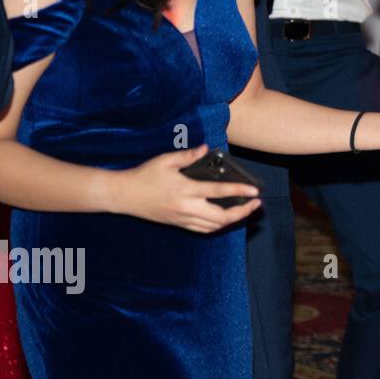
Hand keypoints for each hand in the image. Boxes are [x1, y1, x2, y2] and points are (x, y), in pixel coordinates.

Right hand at [111, 144, 261, 233]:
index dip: (239, 191)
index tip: (255, 191)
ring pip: (214, 226)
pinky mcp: (178, 224)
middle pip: (221, 217)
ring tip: (245, 211)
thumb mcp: (165, 160)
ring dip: (233, 221)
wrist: (123, 195)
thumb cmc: (144, 175)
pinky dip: (217, 226)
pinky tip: (225, 220)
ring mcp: (182, 218)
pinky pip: (202, 230)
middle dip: (243, 212)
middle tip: (256, 204)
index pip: (219, 192)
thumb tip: (206, 148)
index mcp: (186, 190)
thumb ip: (188, 155)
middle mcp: (186, 208)